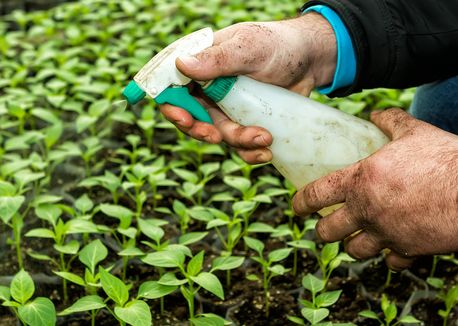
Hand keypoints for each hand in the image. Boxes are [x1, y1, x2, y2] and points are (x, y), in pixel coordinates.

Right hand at [160, 13, 336, 162]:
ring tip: (264, 138)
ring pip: (218, 133)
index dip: (172, 106)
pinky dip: (250, 151)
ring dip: (238, 141)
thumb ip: (217, 59)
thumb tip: (181, 63)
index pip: (173, 87)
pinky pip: (239, 143)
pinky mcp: (244, 121)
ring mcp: (226, 106)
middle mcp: (209, 87)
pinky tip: (267, 151)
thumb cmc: (279, 45)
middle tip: (217, 137)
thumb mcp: (249, 49)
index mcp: (202, 64)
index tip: (185, 120)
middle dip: (203, 131)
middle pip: (192, 117)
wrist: (312, 61)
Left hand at [292, 108, 457, 269]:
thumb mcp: (414, 132)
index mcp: (359, 181)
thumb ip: (391, 122)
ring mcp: (386, 233)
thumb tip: (376, 114)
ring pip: (354, 250)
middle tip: (326, 225)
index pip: (315, 195)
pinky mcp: (408, 250)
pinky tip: (392, 248)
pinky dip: (388, 256)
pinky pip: (390, 261)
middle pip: (327, 231)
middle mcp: (366, 211)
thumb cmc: (443, 159)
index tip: (296, 208)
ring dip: (352, 244)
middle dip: (322, 230)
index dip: (300, 203)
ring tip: (355, 237)